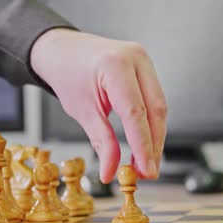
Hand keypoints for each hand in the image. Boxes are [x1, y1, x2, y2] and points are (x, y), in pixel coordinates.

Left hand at [30, 29, 166, 182]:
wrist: (63, 50)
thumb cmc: (68, 75)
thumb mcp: (81, 111)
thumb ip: (101, 141)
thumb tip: (111, 172)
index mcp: (115, 65)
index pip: (135, 112)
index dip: (143, 146)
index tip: (146, 171)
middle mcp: (136, 58)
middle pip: (155, 109)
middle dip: (154, 145)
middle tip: (148, 172)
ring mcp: (144, 60)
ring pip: (159, 106)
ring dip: (155, 137)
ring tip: (145, 164)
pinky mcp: (146, 67)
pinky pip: (155, 99)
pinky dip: (151, 123)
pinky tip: (145, 144)